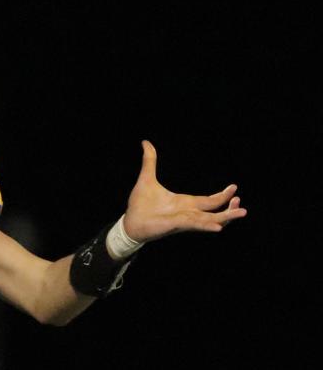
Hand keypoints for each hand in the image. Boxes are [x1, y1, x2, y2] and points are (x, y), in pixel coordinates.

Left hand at [122, 140, 246, 241]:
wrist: (128, 222)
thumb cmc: (138, 205)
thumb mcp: (147, 179)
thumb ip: (149, 161)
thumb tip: (145, 143)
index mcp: (185, 203)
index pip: (209, 201)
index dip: (222, 196)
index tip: (234, 188)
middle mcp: (188, 213)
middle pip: (214, 211)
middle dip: (229, 208)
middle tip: (241, 203)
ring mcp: (183, 220)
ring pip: (210, 220)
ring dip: (225, 216)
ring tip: (241, 212)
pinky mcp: (176, 225)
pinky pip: (195, 225)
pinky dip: (207, 225)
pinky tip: (218, 226)